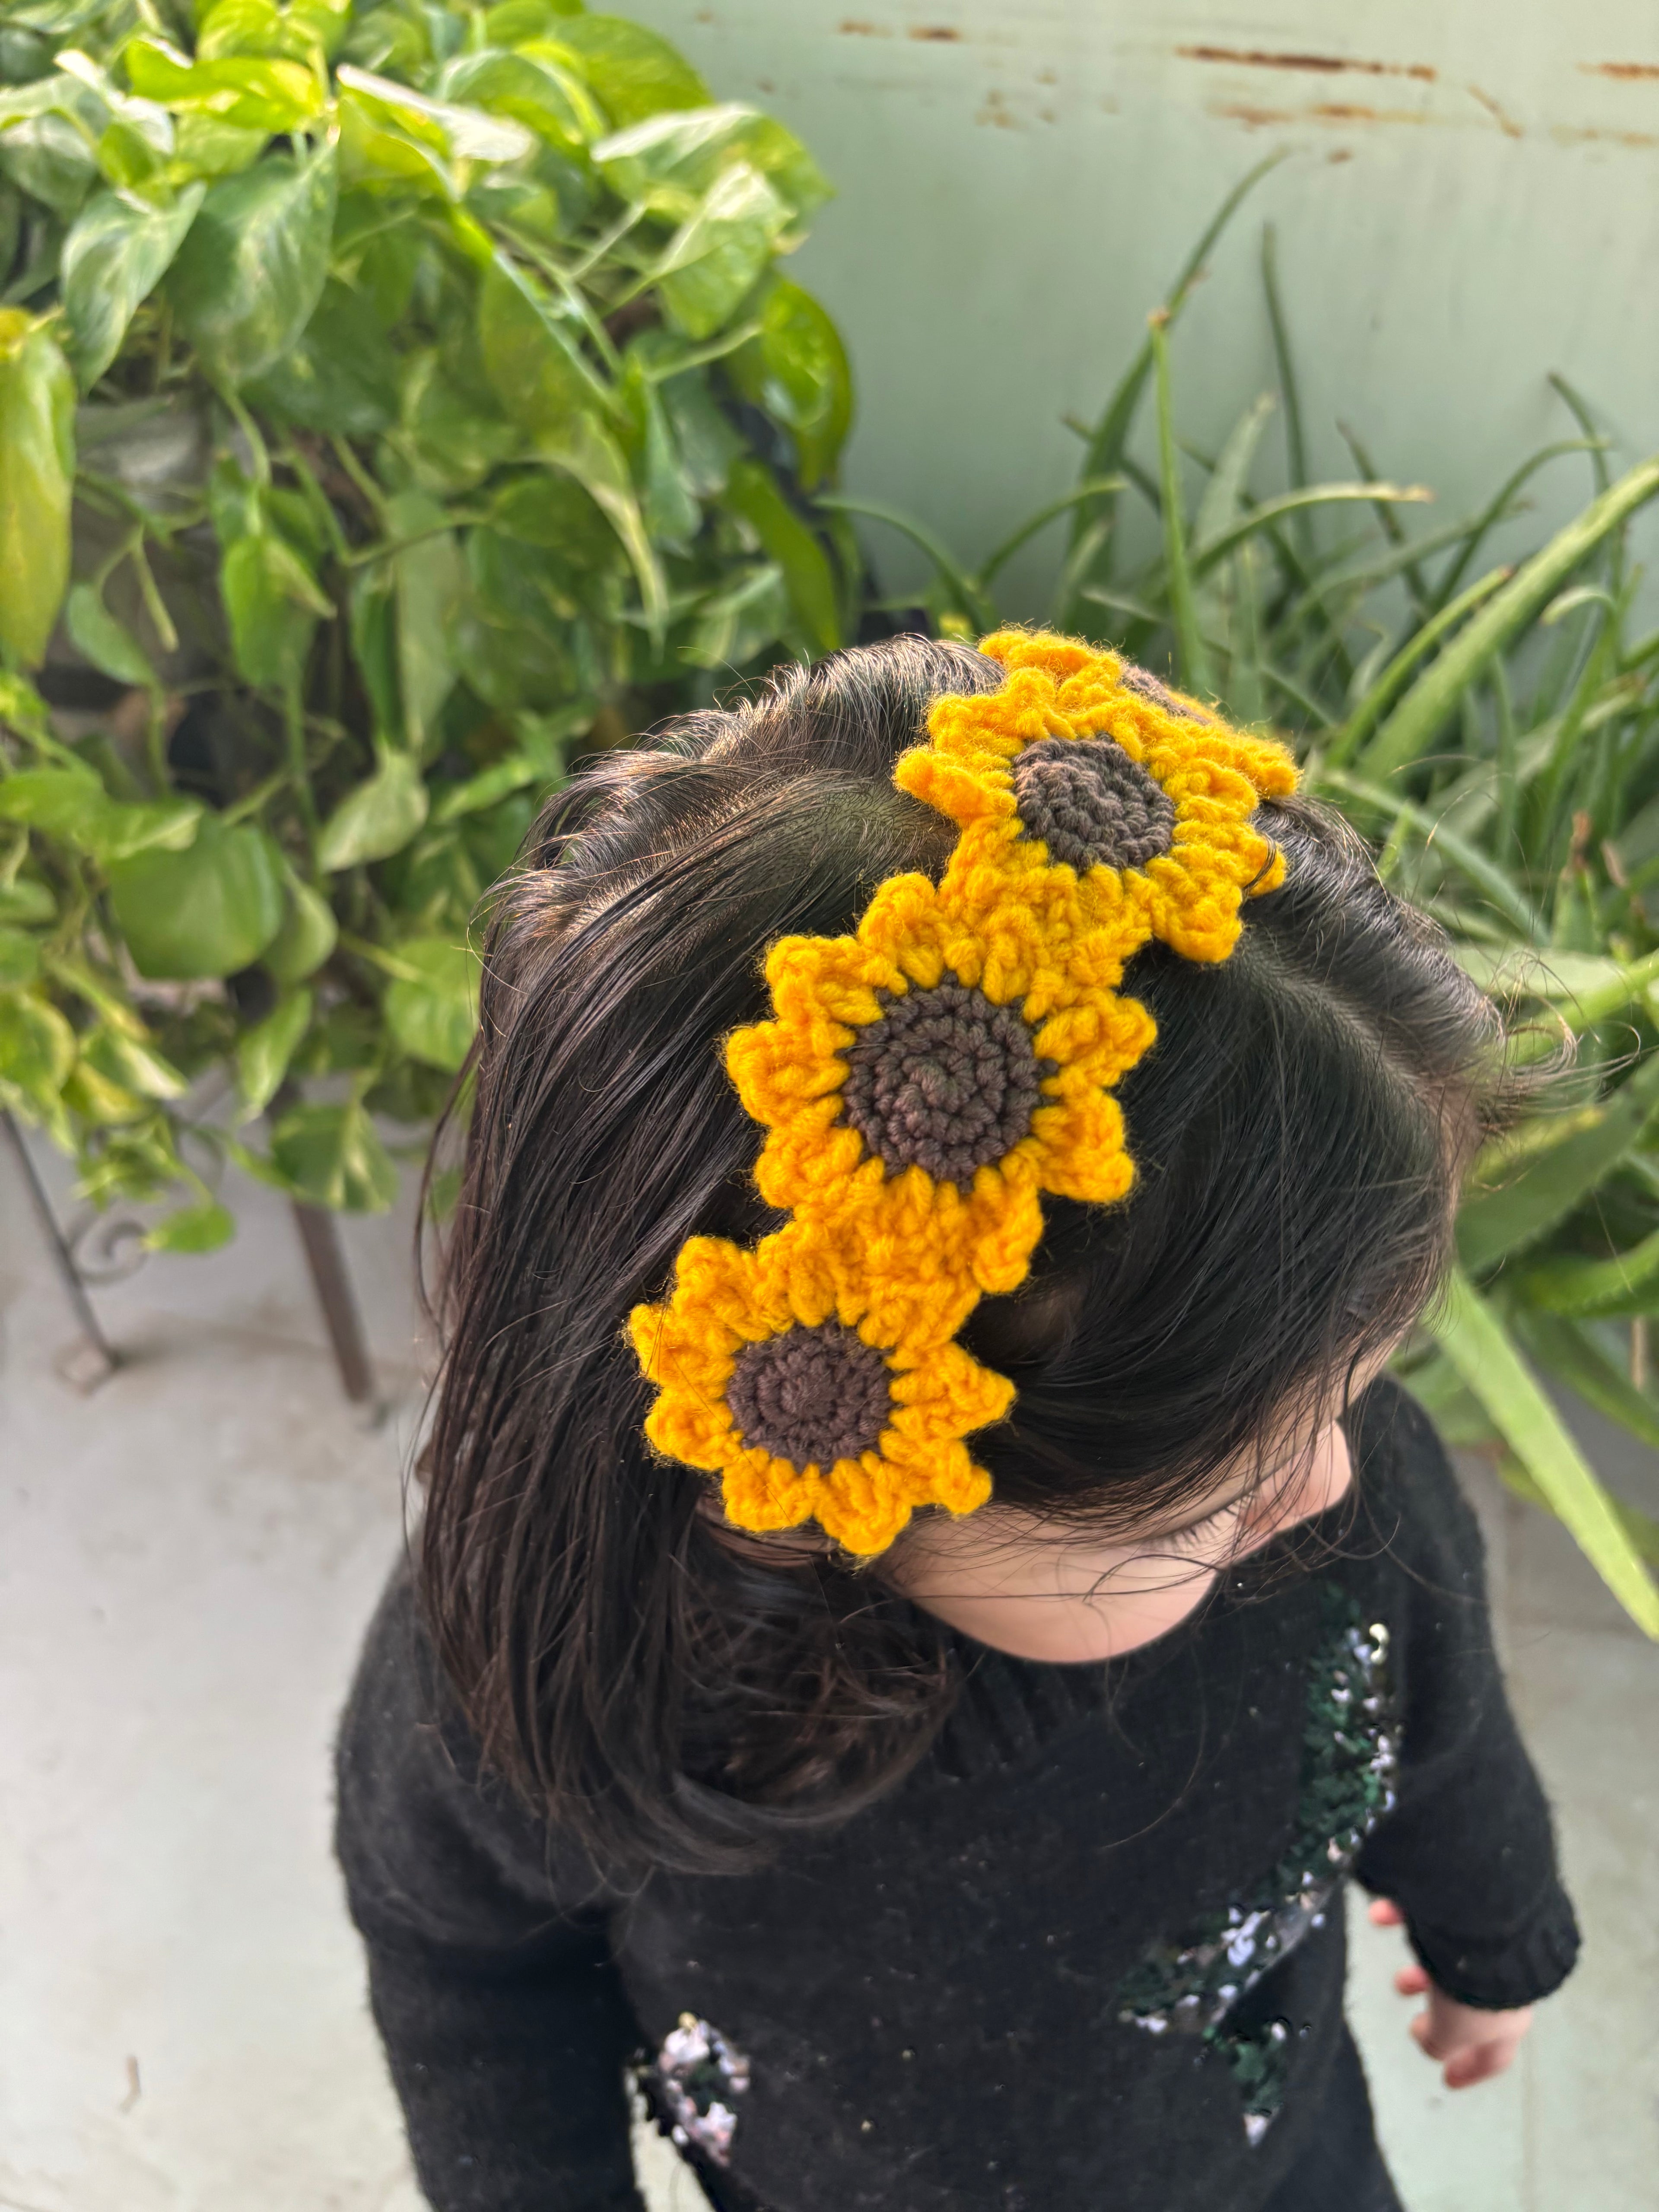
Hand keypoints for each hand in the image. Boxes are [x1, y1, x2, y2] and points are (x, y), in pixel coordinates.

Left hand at [1366, 1898, 1533, 2088]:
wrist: (1483, 1918)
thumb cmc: (1470, 1986)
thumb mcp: (1452, 2030)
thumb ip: (1438, 2042)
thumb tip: (1429, 2043)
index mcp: (1507, 2019)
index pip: (1496, 2056)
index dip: (1472, 2070)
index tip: (1447, 2081)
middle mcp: (1502, 1980)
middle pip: (1471, 2006)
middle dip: (1441, 2017)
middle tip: (1416, 2025)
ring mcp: (1486, 1943)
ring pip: (1453, 1965)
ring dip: (1423, 1975)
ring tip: (1401, 1980)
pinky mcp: (1467, 1906)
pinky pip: (1431, 1914)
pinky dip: (1404, 1915)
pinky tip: (1381, 1915)